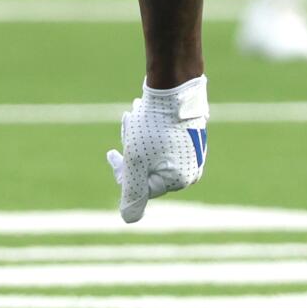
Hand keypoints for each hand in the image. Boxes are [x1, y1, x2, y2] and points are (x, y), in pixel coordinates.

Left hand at [106, 76, 207, 222]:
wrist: (175, 87)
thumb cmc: (154, 125)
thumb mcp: (136, 161)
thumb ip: (132, 192)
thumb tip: (128, 219)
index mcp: (181, 180)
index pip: (141, 187)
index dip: (122, 171)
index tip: (111, 153)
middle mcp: (192, 169)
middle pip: (146, 168)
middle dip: (131, 150)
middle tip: (127, 125)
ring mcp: (194, 152)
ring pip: (153, 152)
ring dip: (138, 136)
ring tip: (135, 115)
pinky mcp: (192, 135)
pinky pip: (165, 139)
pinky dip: (150, 130)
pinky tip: (143, 112)